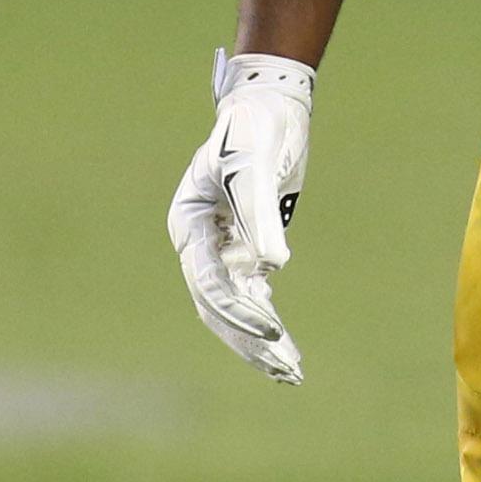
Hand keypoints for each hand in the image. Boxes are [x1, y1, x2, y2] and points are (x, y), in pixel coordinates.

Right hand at [167, 51, 316, 384]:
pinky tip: (285, 349)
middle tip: (286, 369)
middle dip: (249, 341)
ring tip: (291, 373)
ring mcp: (222, 248)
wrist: (268, 108)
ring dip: (259, 341)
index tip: (272, 330)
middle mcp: (200, 244)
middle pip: (218, 306)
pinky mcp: (247, 248)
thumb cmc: (254, 130)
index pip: (209, 281)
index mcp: (189, 225)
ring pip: (235, 307)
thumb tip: (274, 266)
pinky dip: (267, 320)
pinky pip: (253, 294)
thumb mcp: (254, 165)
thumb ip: (259, 214)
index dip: (237, 309)